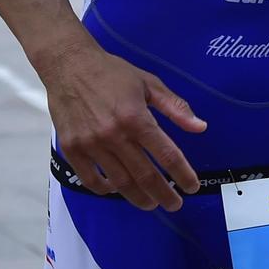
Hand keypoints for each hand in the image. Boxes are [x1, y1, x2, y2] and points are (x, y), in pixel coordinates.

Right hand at [45, 44, 207, 210]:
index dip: (182, 175)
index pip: (166, 154)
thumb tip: (200, 127)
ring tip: (151, 203)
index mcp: (136, 118)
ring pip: (120, 182)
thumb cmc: (111, 72)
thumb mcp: (148, 83)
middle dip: (164, 194)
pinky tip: (117, 189)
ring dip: (139, 197)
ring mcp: (91, 144)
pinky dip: (106, 189)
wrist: (69, 64)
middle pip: (145, 175)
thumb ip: (175, 107)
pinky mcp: (72, 149)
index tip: (191, 187)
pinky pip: (91, 180)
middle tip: (175, 204)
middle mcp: (114, 134)